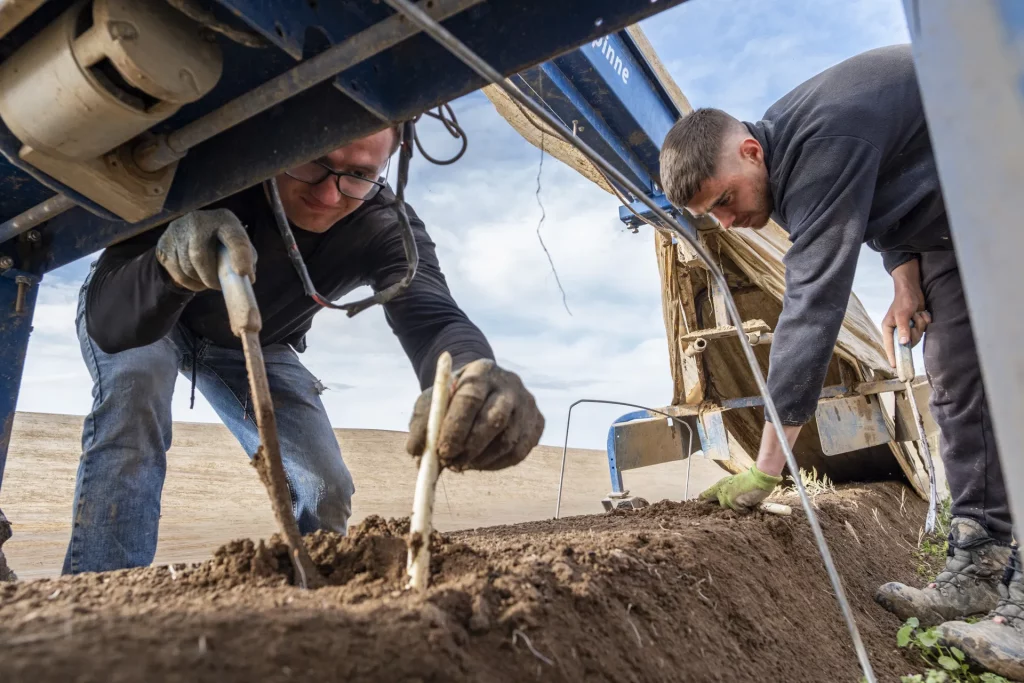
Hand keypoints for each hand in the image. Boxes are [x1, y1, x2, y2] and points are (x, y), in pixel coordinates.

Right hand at [156, 209, 255, 291]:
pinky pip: (175, 271)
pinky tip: (196, 279)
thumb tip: (247, 278)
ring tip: (208, 282)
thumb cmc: (222, 242)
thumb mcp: (236, 245)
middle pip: (200, 256)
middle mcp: (198, 220)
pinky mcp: (164, 242)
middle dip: (210, 277)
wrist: (191, 231)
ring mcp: (177, 230)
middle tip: (217, 286)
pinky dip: (188, 282)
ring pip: (186, 267)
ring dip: (199, 281)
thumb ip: (246, 259)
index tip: (242, 273)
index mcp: (225, 220)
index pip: (234, 238)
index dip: (240, 256)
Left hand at [406, 359, 543, 470]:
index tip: (441, 451)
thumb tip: (416, 453)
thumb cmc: (452, 397)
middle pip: (495, 419)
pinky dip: (496, 464)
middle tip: (451, 464)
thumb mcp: (432, 402)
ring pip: (508, 440)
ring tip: (461, 464)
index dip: (455, 428)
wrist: (483, 386)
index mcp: (481, 371)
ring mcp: (527, 403)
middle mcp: (509, 384)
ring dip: (481, 460)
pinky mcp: (537, 422)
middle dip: (470, 447)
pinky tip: (479, 463)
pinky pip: (519, 451)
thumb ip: (421, 426)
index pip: (470, 399)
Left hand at [699, 465, 782, 511]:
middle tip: (734, 503)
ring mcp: (726, 497)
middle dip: (726, 506)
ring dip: (737, 508)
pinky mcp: (732, 503)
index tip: (699, 503)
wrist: (758, 478)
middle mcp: (720, 491)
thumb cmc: (750, 481)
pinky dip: (745, 510)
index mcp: (720, 485)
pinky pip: (739, 512)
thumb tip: (724, 502)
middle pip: (719, 505)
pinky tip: (749, 502)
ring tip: (746, 499)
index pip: (706, 494)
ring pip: (729, 509)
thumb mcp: (734, 484)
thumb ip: (728, 492)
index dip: (703, 500)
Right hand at [881, 259, 930, 367]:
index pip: (889, 345)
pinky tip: (921, 313)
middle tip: (914, 322)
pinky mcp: (916, 324)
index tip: (895, 366)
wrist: (913, 289)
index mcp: (888, 328)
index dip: (892, 356)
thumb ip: (903, 329)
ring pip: (917, 335)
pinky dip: (925, 321)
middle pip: (908, 342)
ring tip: (917, 314)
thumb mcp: (902, 315)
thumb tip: (904, 343)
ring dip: (920, 324)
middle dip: (914, 332)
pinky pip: (924, 329)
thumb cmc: (903, 300)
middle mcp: (897, 330)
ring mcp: (908, 327)